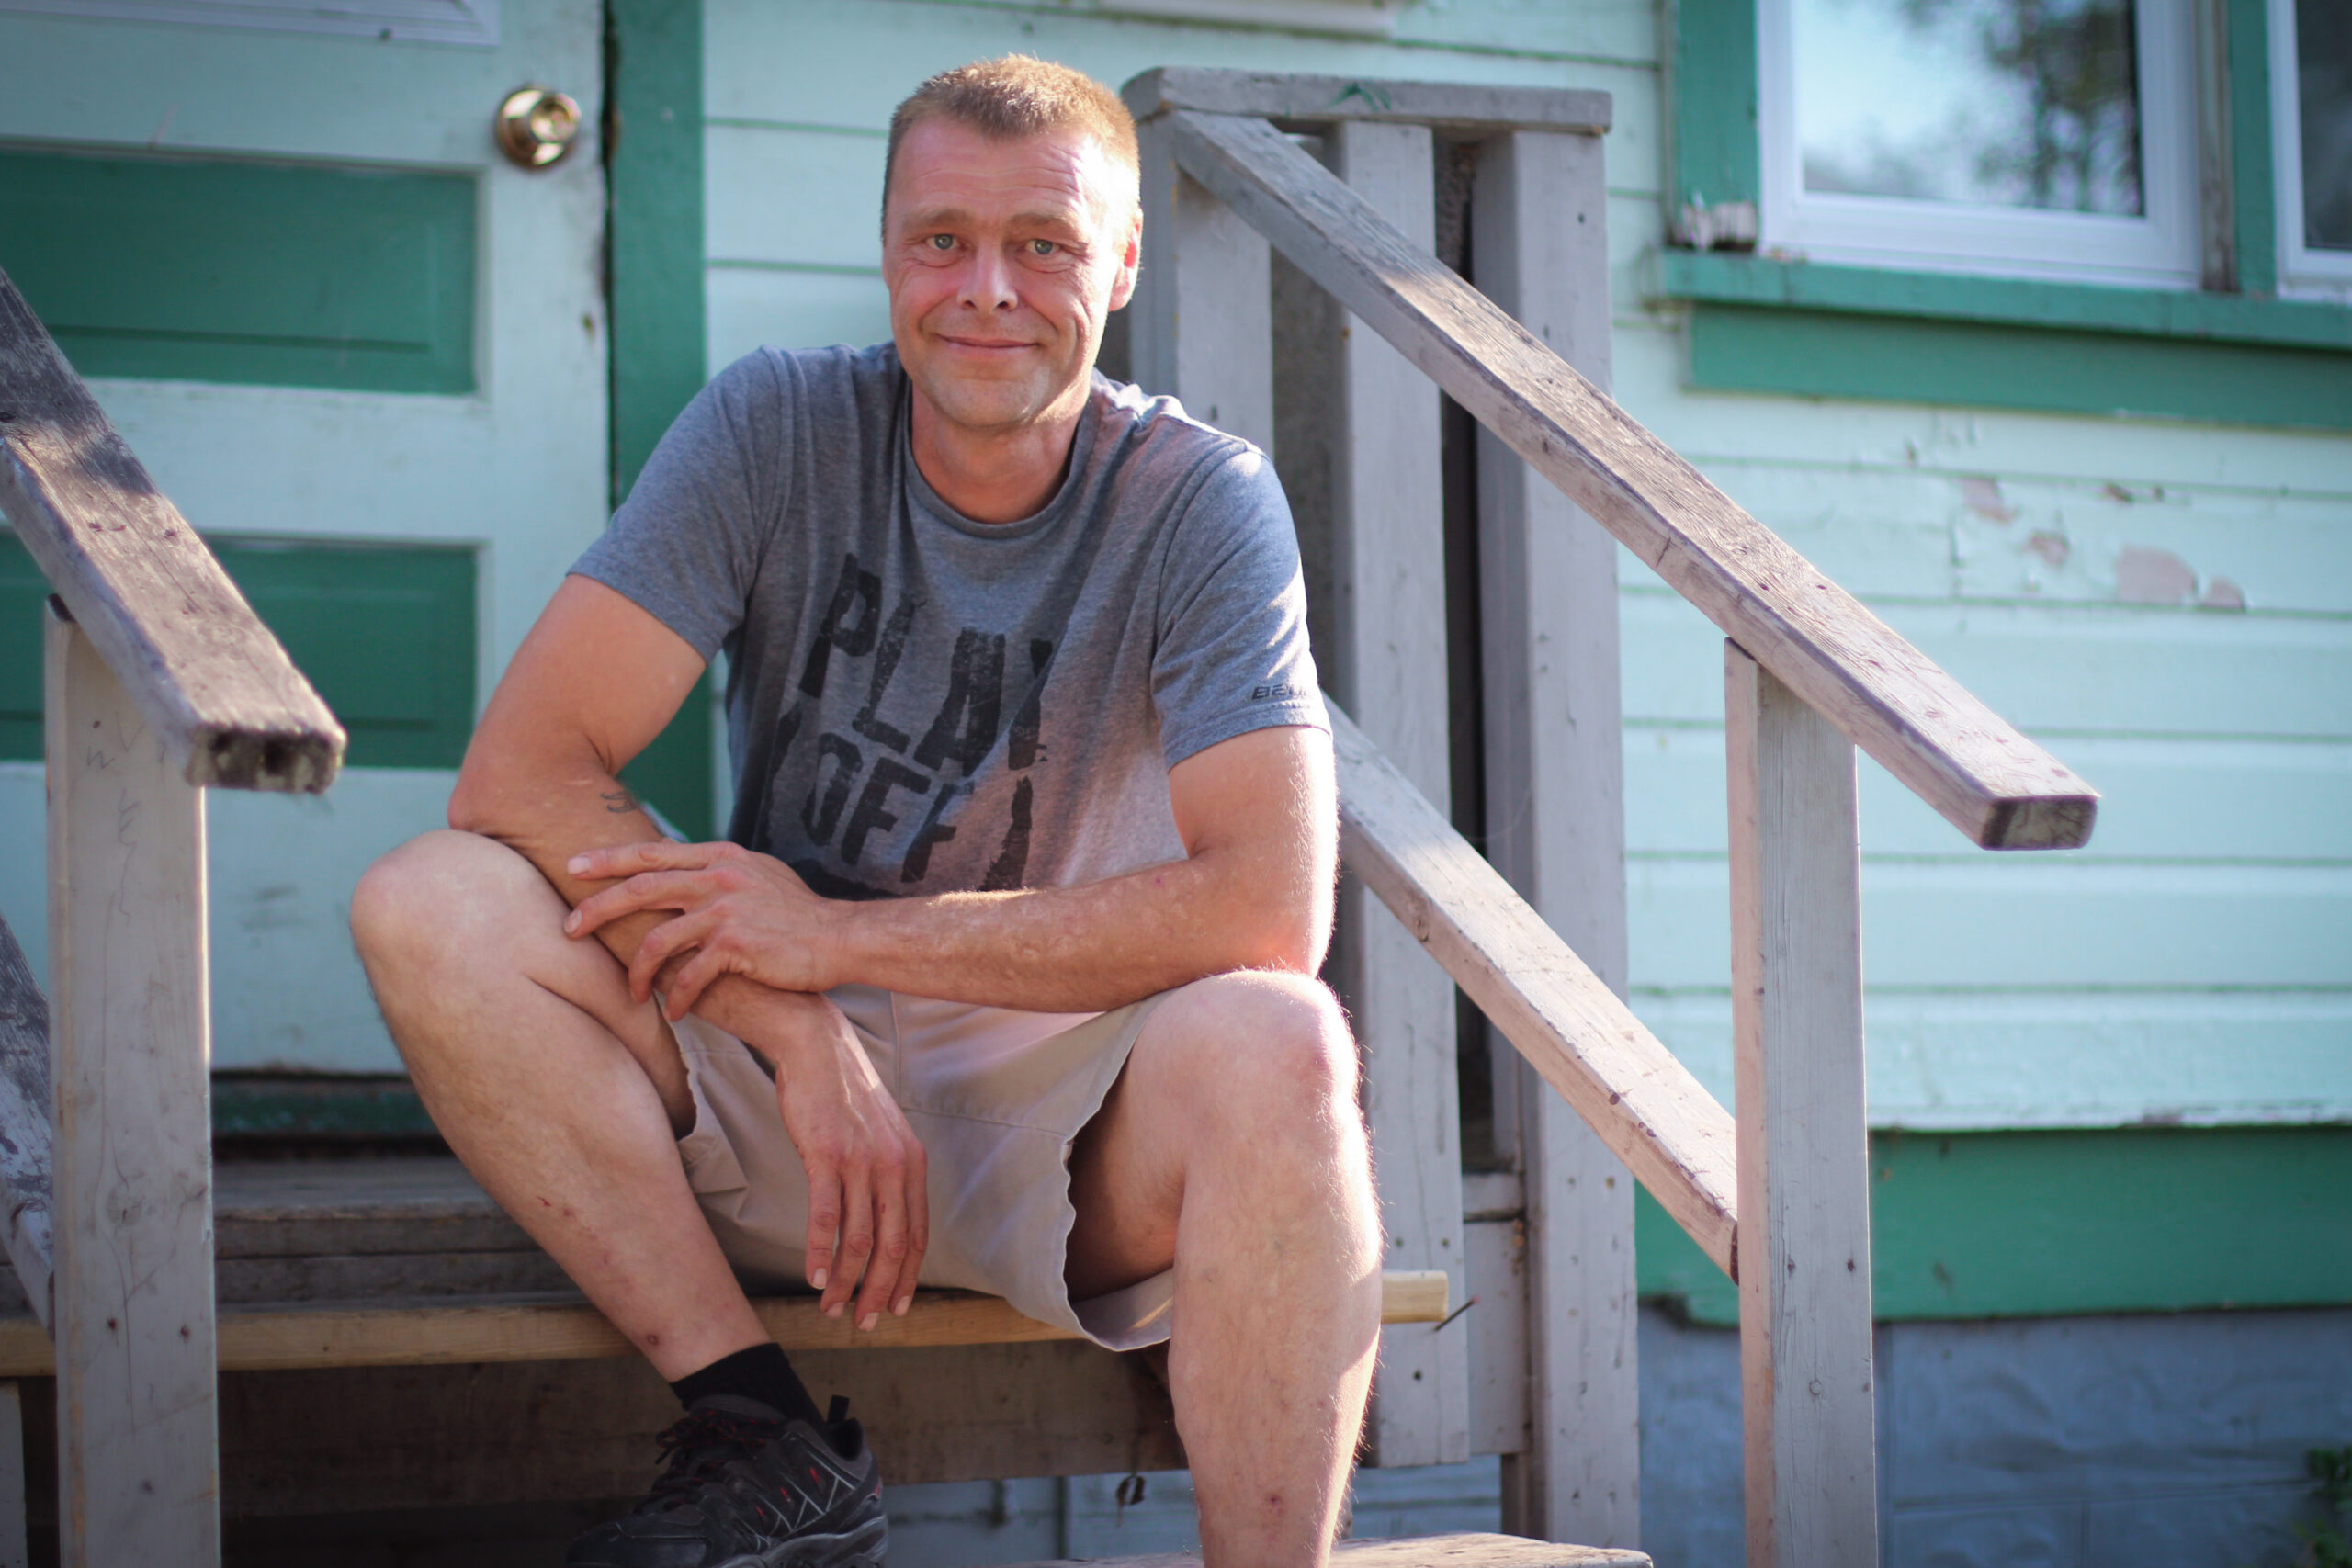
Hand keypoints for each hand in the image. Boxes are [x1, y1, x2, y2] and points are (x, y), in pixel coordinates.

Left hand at [565, 840, 843, 1016]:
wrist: (840, 940)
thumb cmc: (798, 916)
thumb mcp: (759, 876)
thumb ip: (721, 872)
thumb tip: (685, 872)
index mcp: (721, 858)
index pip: (652, 854)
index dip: (608, 860)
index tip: (574, 868)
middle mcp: (719, 878)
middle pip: (640, 889)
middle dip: (597, 909)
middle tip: (568, 928)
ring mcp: (726, 910)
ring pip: (657, 940)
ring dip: (637, 972)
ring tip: (633, 993)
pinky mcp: (736, 946)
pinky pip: (688, 976)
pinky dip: (676, 999)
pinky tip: (674, 1014)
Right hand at [744, 991, 929, 1327]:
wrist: (817, 1047)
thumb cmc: (842, 1095)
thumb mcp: (879, 1134)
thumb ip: (885, 1175)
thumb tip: (879, 1219)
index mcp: (912, 1164)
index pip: (917, 1235)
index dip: (907, 1277)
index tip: (895, 1307)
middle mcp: (895, 1165)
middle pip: (893, 1245)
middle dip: (879, 1291)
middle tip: (865, 1323)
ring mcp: (861, 1160)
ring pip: (859, 1238)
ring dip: (846, 1281)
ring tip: (833, 1309)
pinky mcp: (826, 1155)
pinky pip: (826, 1216)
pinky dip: (821, 1253)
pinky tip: (814, 1278)